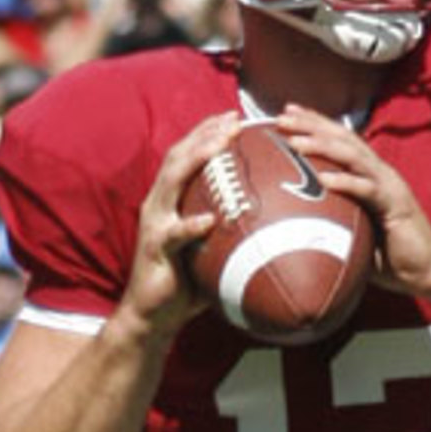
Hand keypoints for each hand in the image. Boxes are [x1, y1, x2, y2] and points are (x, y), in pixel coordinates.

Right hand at [119, 112, 240, 339]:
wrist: (153, 315)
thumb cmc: (187, 281)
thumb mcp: (211, 247)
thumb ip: (233, 229)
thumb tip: (277, 221)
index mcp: (170, 199)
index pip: (187, 155)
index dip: (208, 132)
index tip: (235, 116)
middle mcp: (158, 204)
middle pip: (179, 157)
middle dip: (205, 134)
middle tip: (233, 120)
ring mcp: (154, 224)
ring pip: (171, 183)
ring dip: (197, 160)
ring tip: (220, 146)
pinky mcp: (154, 250)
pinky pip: (173, 235)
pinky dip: (191, 225)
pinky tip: (211, 220)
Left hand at [278, 105, 430, 308]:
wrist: (426, 270)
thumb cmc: (389, 254)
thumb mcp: (354, 229)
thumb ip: (332, 217)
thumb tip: (293, 221)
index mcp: (369, 174)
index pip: (340, 140)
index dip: (315, 123)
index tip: (286, 114)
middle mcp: (379, 172)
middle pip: (343, 139)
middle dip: (312, 125)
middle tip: (282, 117)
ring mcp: (389, 185)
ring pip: (354, 157)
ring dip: (323, 146)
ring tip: (296, 143)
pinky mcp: (396, 204)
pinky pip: (368, 190)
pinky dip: (345, 182)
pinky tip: (323, 179)